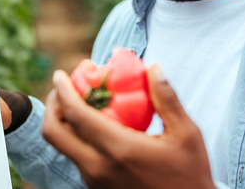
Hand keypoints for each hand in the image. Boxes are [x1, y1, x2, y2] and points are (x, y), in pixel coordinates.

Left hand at [42, 64, 216, 188]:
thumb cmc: (190, 174)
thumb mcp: (186, 133)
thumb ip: (166, 98)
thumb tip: (153, 67)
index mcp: (119, 149)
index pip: (76, 116)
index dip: (63, 91)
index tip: (60, 74)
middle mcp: (99, 167)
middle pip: (54, 133)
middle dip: (53, 105)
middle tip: (64, 89)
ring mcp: (95, 181)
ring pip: (63, 147)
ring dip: (64, 122)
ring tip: (80, 104)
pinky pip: (76, 159)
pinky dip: (75, 138)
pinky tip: (94, 126)